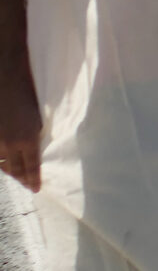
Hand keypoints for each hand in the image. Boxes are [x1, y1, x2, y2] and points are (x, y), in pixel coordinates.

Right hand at [0, 68, 39, 192]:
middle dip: (22, 179)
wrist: (7, 83)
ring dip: (10, 170)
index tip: (37, 189)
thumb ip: (34, 138)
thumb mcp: (38, 120)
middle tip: (29, 185)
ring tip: (17, 175)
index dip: (33, 180)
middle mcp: (10, 145)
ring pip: (2, 164)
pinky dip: (0, 160)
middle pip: (15, 169)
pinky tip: (5, 163)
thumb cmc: (28, 97)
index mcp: (28, 140)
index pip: (32, 167)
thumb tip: (34, 151)